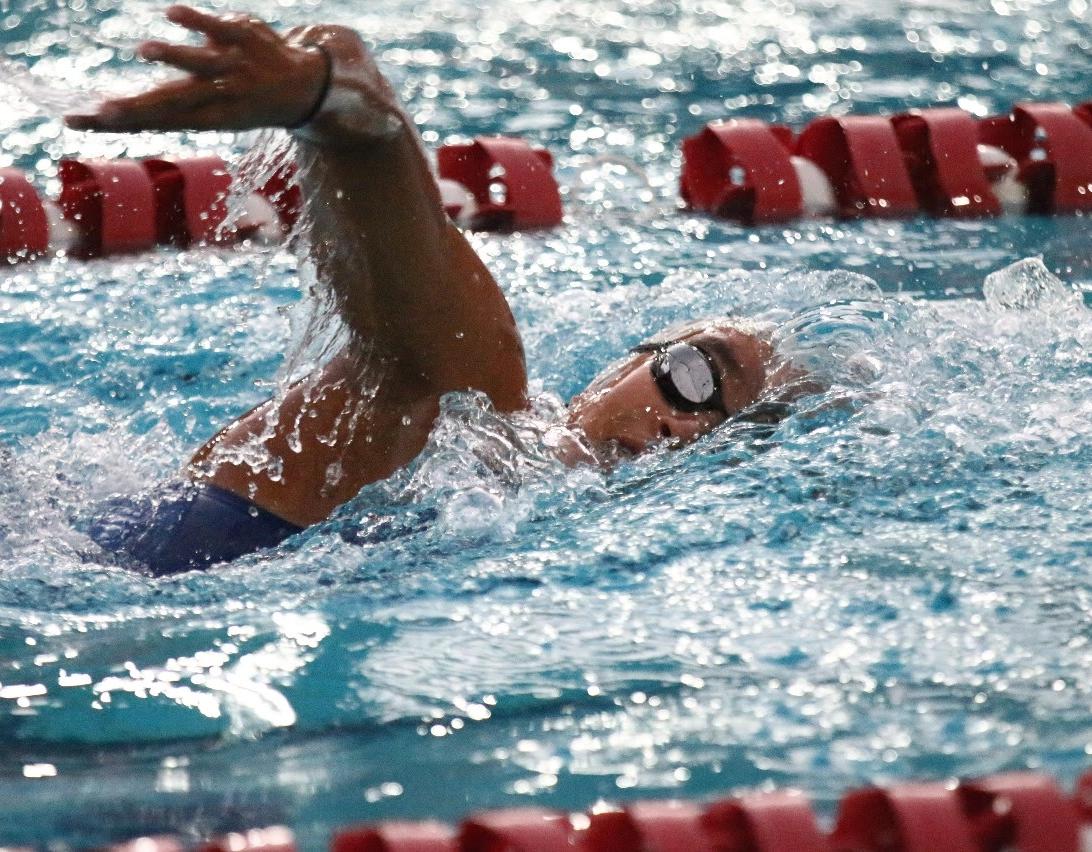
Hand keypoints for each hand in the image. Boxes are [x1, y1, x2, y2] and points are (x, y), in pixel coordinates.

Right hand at [64, 5, 327, 132]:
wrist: (305, 89)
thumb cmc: (240, 101)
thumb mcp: (204, 111)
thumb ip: (163, 111)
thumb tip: (111, 116)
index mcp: (204, 117)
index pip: (155, 122)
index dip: (121, 121)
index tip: (83, 119)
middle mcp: (217, 96)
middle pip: (171, 104)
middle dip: (135, 108)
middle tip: (101, 110)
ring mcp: (232, 68)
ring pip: (200, 65)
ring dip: (173, 56)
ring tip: (143, 49)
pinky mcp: (243, 39)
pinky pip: (218, 29)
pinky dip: (196, 22)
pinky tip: (170, 13)